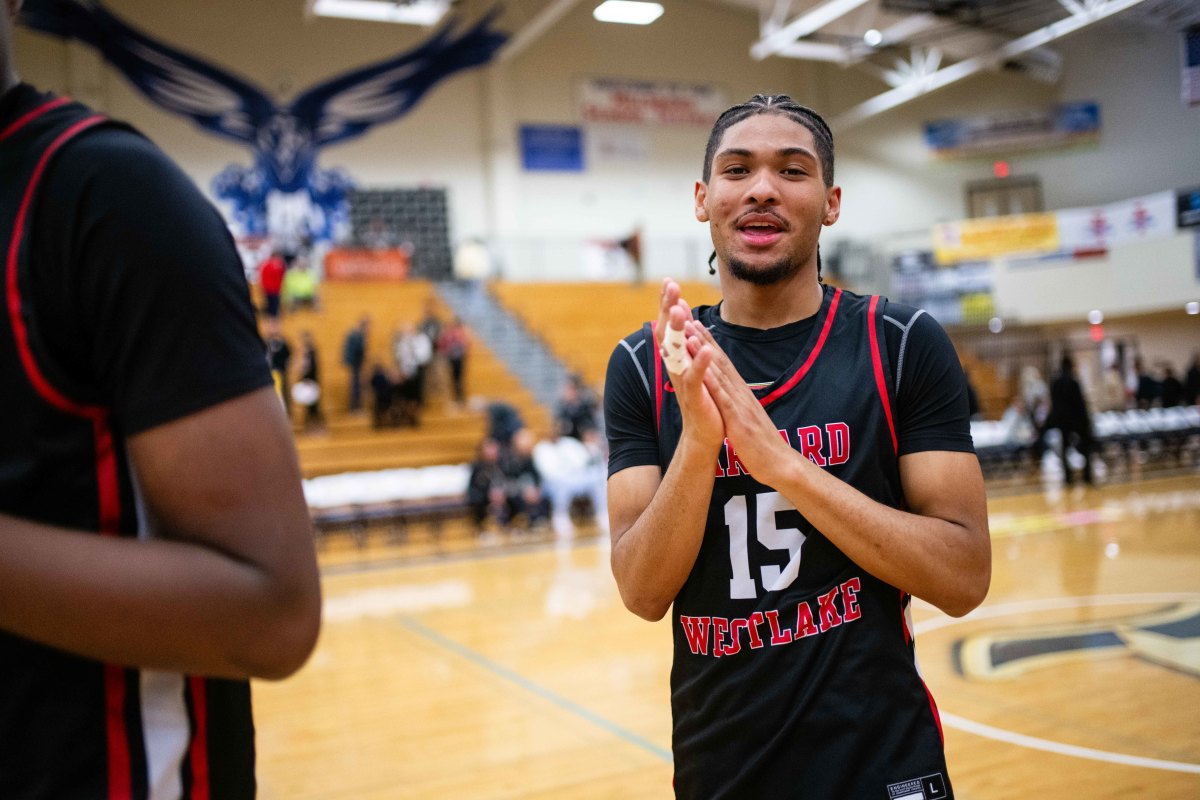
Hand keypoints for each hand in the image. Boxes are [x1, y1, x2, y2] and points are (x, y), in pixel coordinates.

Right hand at [656, 279, 723, 453]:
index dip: (668, 306)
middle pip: (668, 334)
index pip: (669, 328)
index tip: (669, 282)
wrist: (703, 437)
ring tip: (683, 310)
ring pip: (678, 353)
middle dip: (669, 310)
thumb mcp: (694, 370)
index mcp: (677, 360)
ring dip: (680, 331)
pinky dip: (700, 363)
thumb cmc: (702, 401)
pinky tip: (706, 349)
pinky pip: (695, 378)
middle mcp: (676, 368)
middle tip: (670, 286)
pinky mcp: (696, 398)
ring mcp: (683, 383)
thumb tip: (686, 322)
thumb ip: (688, 348)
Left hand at [686, 320, 794, 485]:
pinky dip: (711, 379)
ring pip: (719, 372)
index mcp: (741, 394)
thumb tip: (732, 398)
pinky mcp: (737, 417)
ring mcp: (739, 403)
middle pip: (719, 360)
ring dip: (703, 351)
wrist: (779, 463)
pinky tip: (700, 367)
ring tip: (688, 331)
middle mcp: (740, 393)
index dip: (709, 344)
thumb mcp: (747, 419)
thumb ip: (739, 406)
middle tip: (688, 318)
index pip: (723, 364)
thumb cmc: (762, 445)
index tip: (695, 327)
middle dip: (702, 339)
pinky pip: (722, 396)